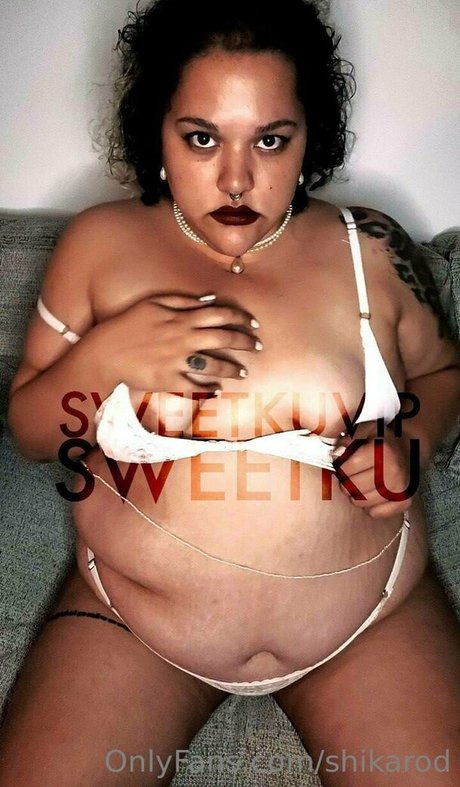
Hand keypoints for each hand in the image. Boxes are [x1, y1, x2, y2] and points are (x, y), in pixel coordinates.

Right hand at [95, 292, 261, 396]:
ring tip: (244, 372)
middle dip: (245, 342)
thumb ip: (182, 300)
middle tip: (258, 347)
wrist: (104, 353)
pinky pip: (196, 386)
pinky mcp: (169, 380)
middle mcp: (183, 338)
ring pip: (214, 364)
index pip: (219, 315)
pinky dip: (209, 388)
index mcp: (181, 318)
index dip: (240, 319)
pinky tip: (218, 389)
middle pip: (223, 338)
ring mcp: (177, 361)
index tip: (254, 324)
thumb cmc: (126, 325)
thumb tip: (210, 299)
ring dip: (233, 368)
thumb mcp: (152, 304)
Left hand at [331, 421, 415, 518]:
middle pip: (352, 488)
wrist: (411, 449)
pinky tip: (373, 493)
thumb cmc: (383, 440)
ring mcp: (400, 489)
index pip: (347, 469)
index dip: (341, 467)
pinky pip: (375, 513)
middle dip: (346, 482)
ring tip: (361, 483)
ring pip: (361, 502)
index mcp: (382, 451)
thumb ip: (347, 440)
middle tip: (351, 476)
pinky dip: (370, 506)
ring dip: (356, 495)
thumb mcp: (365, 430)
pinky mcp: (405, 502)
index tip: (345, 464)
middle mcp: (393, 471)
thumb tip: (336, 455)